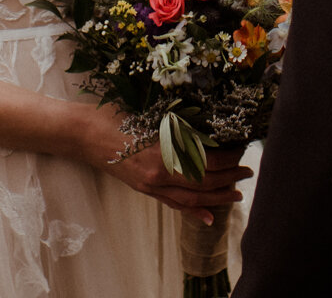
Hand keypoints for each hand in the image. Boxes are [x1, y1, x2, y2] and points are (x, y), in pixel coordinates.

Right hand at [70, 105, 250, 224]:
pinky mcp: (144, 189)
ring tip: (236, 195)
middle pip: (202, 181)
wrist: (84, 134)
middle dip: (228, 178)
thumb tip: (206, 129)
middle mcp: (159, 172)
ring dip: (216, 198)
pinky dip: (193, 210)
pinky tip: (208, 216)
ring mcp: (150, 184)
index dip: (226, 158)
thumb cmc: (115, 116)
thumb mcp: (149, 115)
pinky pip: (173, 203)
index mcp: (162, 150)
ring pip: (191, 197)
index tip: (241, 151)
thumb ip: (176, 126)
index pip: (204, 159)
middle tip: (247, 173)